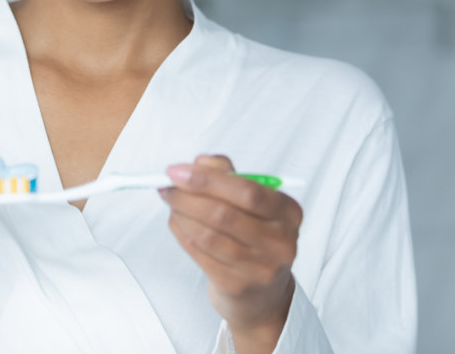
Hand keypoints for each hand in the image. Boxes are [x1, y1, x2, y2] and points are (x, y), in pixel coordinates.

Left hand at [160, 154, 301, 350]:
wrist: (261, 292)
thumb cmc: (253, 234)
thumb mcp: (250, 201)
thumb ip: (226, 173)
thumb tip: (199, 162)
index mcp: (288, 212)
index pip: (247, 190)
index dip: (207, 179)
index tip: (177, 171)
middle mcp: (280, 242)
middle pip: (224, 213)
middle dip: (187, 196)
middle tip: (166, 187)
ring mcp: (260, 268)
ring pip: (208, 234)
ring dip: (181, 215)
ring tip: (171, 203)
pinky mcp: (237, 285)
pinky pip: (200, 253)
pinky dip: (182, 234)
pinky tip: (177, 222)